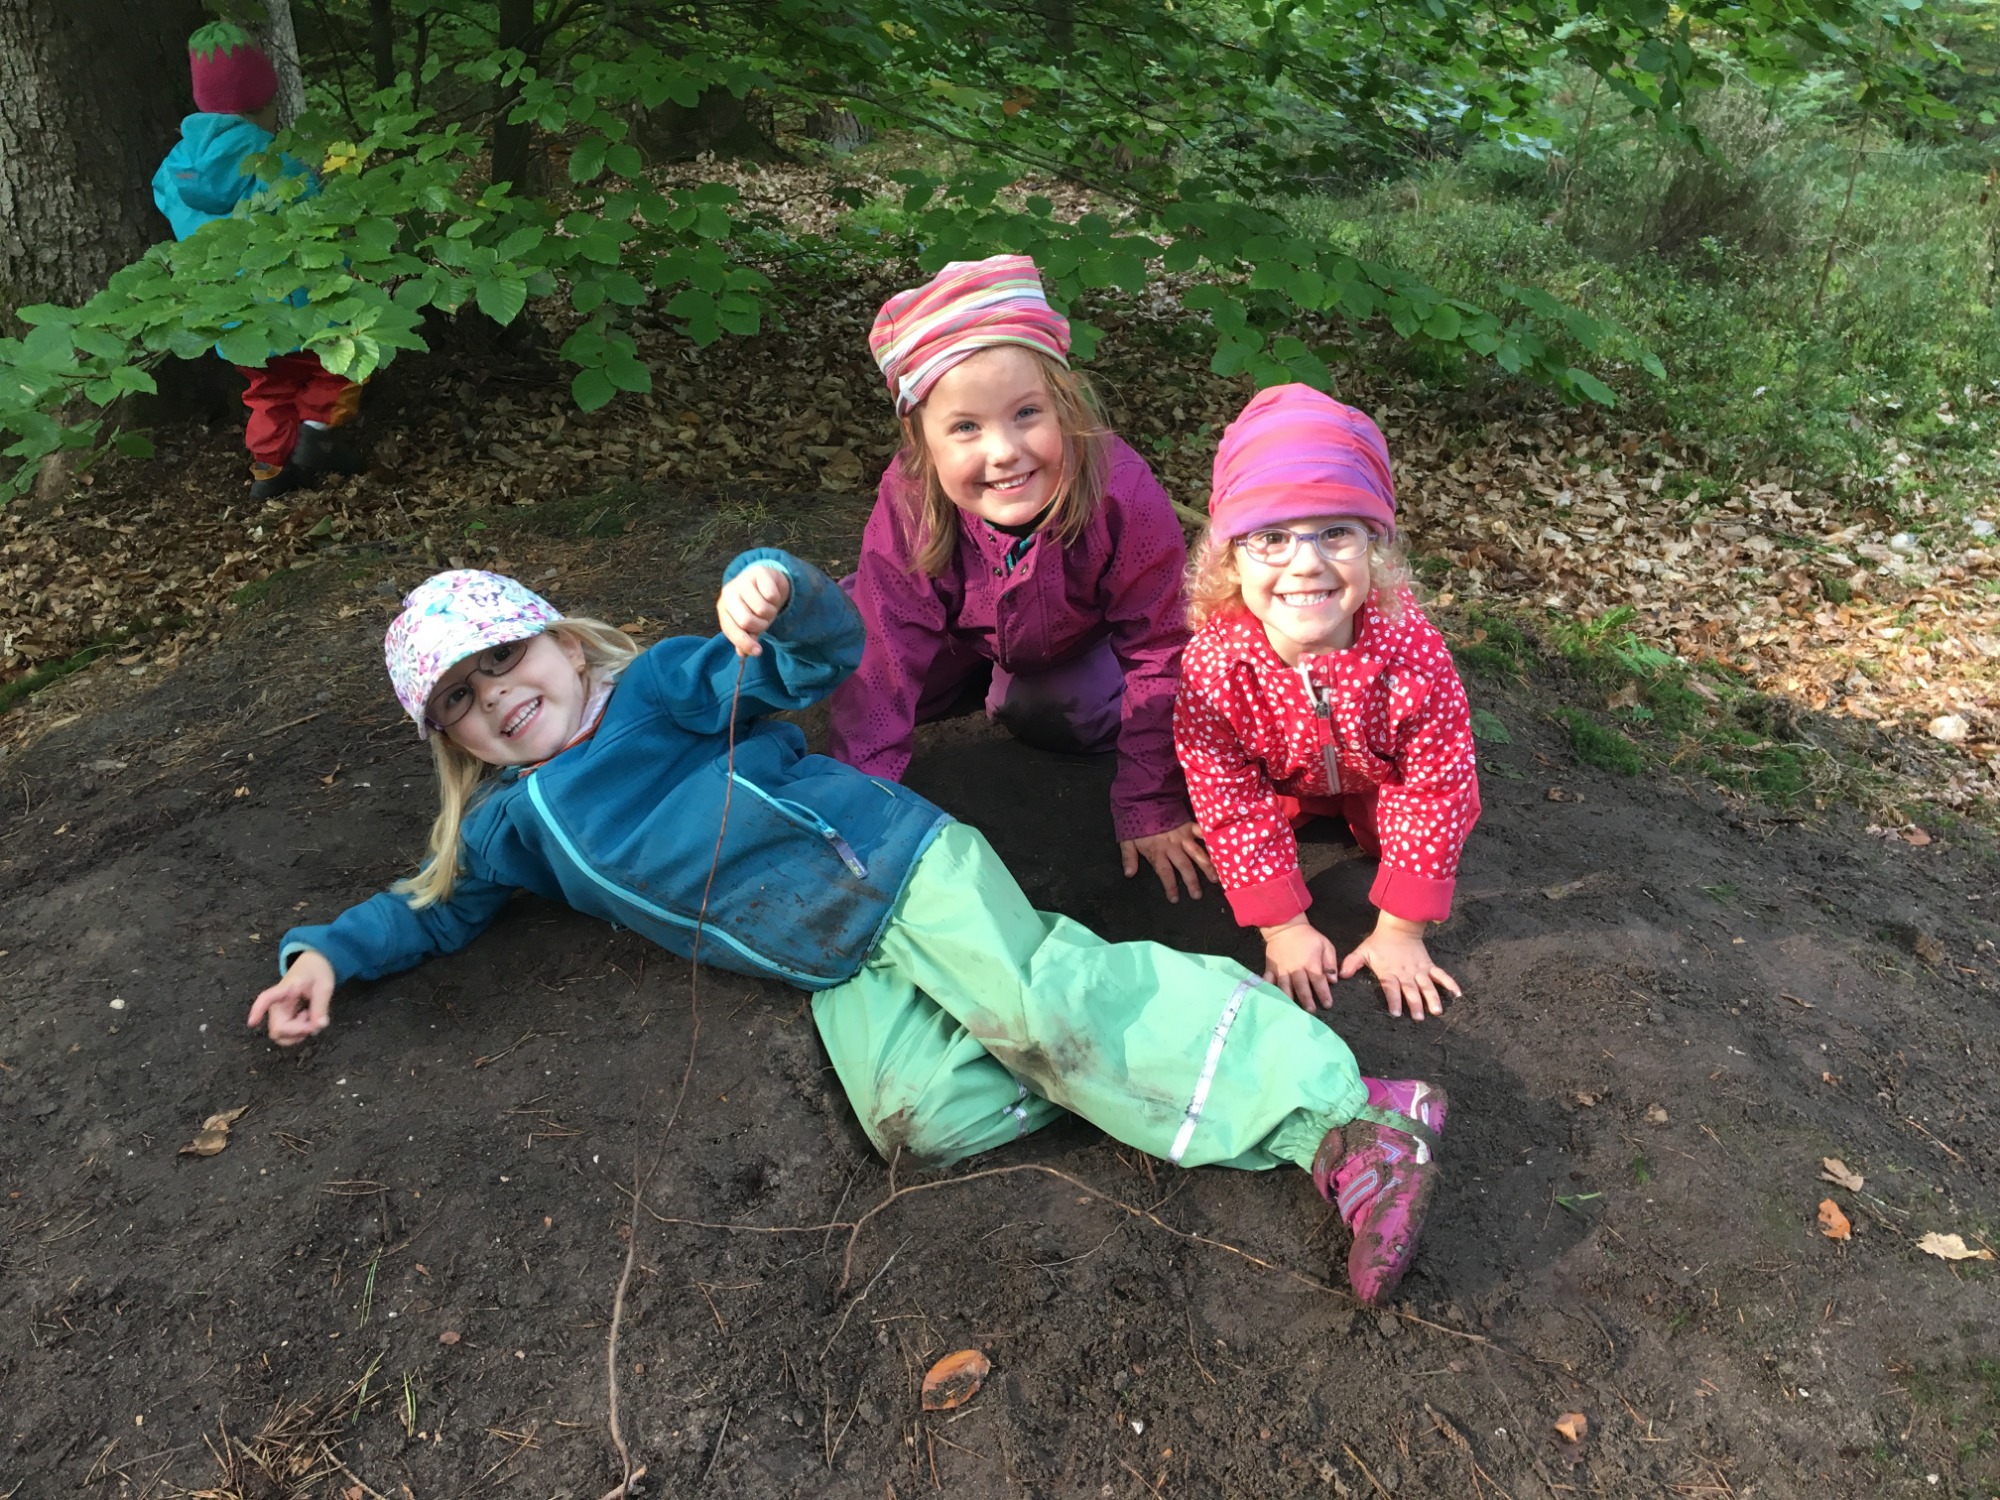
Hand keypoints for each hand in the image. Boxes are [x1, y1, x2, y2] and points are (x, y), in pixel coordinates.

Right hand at [247, 950, 335, 1045]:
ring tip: (311, 1018)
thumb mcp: (324, 986)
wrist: (313, 965)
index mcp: (283, 990)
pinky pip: (288, 1035)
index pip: (265, 999)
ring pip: (281, 1036)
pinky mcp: (284, 1020)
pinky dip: (300, 1033)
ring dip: (299, 1034)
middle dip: (298, 1032)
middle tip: (315, 1021)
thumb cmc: (316, 972)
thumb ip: (321, 1006)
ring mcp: (279, 1014)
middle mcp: (276, 1005)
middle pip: (278, 1030)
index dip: (258, 1011)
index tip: (252, 1023)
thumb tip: (319, 1026)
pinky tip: (309, 1021)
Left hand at [716, 564, 791, 655]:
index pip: (731, 630)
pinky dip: (776, 599)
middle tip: (764, 620)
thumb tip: (743, 654)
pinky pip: (772, 596)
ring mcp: (743, 581)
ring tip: (768, 606)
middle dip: (761, 625)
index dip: (745, 643)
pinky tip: (772, 594)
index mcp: (723, 607)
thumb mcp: (748, 623)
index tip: (758, 652)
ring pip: (763, 610)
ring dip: (771, 613)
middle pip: (747, 622)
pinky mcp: (759, 572)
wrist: (765, 580)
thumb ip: (745, 638)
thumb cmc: (754, 605)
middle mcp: (729, 593)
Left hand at [1119, 821, 1214, 902]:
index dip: (1170, 886)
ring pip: (1197, 854)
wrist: (1143, 799)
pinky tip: (1221, 849)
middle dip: (1191, 882)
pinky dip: (1211, 841)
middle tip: (1197, 895)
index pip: (1165, 873)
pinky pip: (1202, 834)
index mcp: (1157, 852)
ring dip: (1207, 866)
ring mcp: (1183, 836)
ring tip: (1216, 878)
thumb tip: (1129, 874)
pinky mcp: (1189, 826)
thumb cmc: (1135, 821)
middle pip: (1184, 867)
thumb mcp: (1127, 840)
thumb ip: (1129, 857)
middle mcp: (1172, 846)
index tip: (1175, 899)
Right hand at [1260, 917, 1340, 1010]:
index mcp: (1310, 962)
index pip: (1319, 981)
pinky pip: (1269, 980)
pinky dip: (1269, 989)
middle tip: (1311, 1012)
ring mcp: (1282, 968)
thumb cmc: (1308, 937)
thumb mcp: (1325, 945)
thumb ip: (1330, 963)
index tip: (1327, 1005)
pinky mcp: (1271, 967)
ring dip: (1289, 999)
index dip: (1324, 994)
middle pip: (1301, 987)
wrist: (1285, 926)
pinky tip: (1270, 997)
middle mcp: (1296, 968)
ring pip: (1285, 987)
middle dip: (1307, 1000)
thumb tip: (1333, 980)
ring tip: (1292, 1010)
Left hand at [1339, 914, 1460, 1021]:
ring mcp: (1419, 970)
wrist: (1398, 927)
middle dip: (1414, 1004)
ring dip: (1432, 998)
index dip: (1393, 999)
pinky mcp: (1428, 966)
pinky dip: (1450, 984)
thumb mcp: (1363, 952)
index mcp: (1389, 972)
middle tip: (1417, 1018)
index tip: (1395, 1012)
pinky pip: (1441, 975)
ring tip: (1437, 1011)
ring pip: (1427, 986)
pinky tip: (1458, 994)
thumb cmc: (1379, 943)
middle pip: (1411, 990)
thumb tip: (1340, 976)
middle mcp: (1405, 973)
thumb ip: (1351, 964)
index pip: (1391, 988)